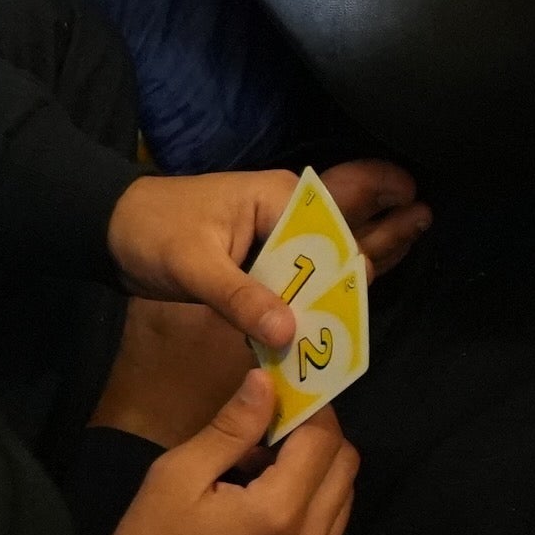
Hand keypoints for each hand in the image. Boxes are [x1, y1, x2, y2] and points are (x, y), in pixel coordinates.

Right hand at [93, 373, 357, 534]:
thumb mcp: (177, 476)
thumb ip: (230, 428)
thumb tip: (265, 382)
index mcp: (279, 513)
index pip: (324, 440)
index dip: (309, 408)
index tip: (282, 395)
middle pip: (346, 467)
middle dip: (319, 437)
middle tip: (274, 429)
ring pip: (344, 500)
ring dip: (318, 473)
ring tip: (265, 470)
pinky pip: (331, 534)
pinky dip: (313, 508)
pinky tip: (267, 507)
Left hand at [106, 162, 432, 348]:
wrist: (105, 229)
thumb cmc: (150, 232)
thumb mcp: (193, 266)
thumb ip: (241, 299)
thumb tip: (290, 334)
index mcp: (277, 199)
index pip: (334, 227)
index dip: (365, 244)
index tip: (397, 246)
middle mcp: (284, 214)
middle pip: (343, 225)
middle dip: (384, 223)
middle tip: (428, 218)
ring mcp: (272, 237)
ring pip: (326, 250)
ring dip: (360, 255)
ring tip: (412, 239)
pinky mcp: (258, 260)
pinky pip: (301, 272)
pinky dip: (322, 285)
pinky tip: (348, 297)